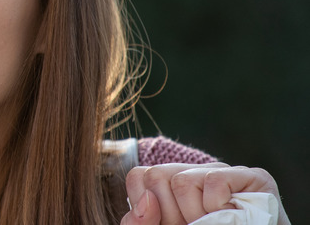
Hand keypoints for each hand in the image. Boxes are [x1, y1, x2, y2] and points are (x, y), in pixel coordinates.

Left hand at [120, 163, 289, 224]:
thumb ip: (142, 222)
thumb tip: (148, 200)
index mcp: (171, 186)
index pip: (138, 176)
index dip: (147, 206)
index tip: (168, 224)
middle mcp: (195, 173)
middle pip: (156, 175)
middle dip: (170, 213)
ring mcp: (224, 172)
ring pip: (182, 181)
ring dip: (195, 216)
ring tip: (213, 224)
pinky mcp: (254, 177)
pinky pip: (214, 182)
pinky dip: (218, 209)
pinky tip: (233, 218)